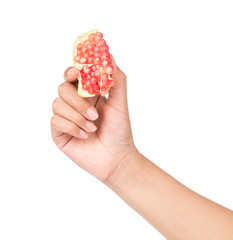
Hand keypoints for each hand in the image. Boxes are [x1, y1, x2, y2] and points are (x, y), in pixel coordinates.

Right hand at [51, 57, 136, 180]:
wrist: (116, 158)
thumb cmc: (119, 131)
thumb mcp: (120, 103)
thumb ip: (116, 79)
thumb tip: (109, 55)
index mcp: (88, 94)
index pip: (74, 77)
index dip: (72, 72)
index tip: (77, 73)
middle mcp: (75, 104)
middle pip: (63, 88)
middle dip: (78, 101)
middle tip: (94, 113)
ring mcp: (66, 117)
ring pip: (58, 104)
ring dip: (77, 116)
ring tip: (92, 127)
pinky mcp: (59, 132)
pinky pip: (56, 121)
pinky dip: (72, 127)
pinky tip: (85, 135)